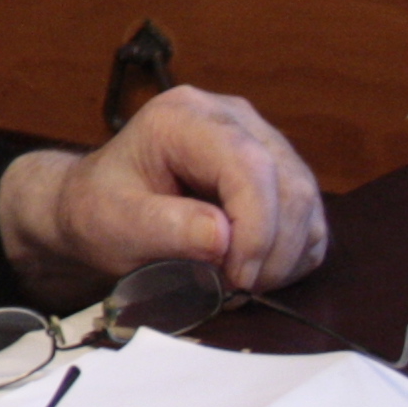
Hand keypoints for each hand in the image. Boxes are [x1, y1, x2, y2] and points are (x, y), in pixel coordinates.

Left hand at [0, 84, 327, 303]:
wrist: (98, 206)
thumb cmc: (99, 210)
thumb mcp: (115, 223)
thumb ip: (166, 228)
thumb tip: (224, 237)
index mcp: (183, 117)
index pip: (248, 164)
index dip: (256, 227)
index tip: (236, 277)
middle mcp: (232, 118)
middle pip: (289, 184)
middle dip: (272, 249)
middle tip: (237, 288)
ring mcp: (261, 141)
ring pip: (307, 201)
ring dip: (284, 256)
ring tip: (240, 283)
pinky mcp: (278, 173)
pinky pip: (309, 217)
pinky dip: (293, 254)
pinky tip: (256, 271)